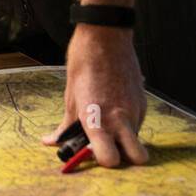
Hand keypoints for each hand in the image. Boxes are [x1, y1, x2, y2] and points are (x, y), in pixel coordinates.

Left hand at [41, 20, 147, 166]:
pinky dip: (128, 123)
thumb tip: (52, 141)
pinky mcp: (143, 102)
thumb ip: (66, 124)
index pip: (109, 158)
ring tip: (108, 124)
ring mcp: (135, 110)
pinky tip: (114, 107)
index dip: (102, 160)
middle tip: (108, 146)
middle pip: (137, 158)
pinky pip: (138, 123)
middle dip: (125, 158)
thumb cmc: (83, 62)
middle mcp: (121, 117)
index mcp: (97, 117)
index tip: (92, 152)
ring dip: (125, 139)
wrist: (106, 35)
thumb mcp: (70, 94)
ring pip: (137, 140)